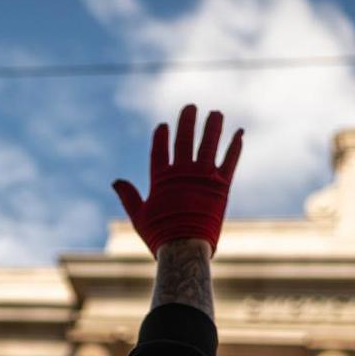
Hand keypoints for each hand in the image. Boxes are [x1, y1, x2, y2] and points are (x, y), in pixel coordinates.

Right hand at [112, 104, 241, 257]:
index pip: (160, 149)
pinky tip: (239, 134)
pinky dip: (235, 147)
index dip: (162, 136)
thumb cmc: (160, 235)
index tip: (164, 125)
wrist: (185, 248)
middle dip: (188, 122)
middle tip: (191, 107)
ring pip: (209, 144)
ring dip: (213, 127)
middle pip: (185, 139)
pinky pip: (230, 161)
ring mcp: (203, 177)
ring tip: (217, 113)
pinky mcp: (222, 186)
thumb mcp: (139, 215)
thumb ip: (128, 196)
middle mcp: (183, 172)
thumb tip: (115, 181)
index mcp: (161, 178)